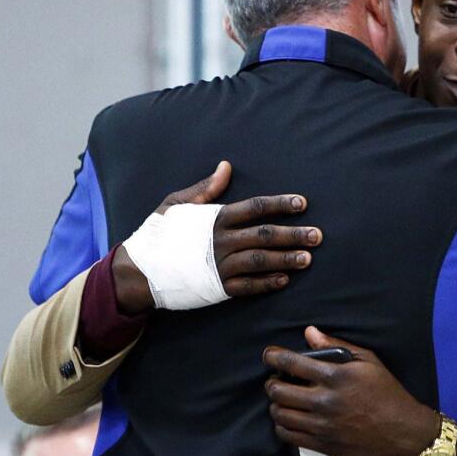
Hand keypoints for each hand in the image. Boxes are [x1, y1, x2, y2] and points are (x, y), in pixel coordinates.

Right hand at [112, 161, 323, 313]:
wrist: (138, 270)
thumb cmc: (159, 234)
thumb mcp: (177, 204)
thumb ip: (206, 188)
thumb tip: (226, 167)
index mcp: (215, 218)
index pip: (254, 208)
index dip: (279, 205)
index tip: (302, 204)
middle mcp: (221, 241)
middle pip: (264, 235)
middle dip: (294, 234)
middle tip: (318, 235)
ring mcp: (220, 266)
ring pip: (260, 261)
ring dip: (286, 259)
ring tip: (308, 258)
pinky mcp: (218, 288)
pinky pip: (248, 287)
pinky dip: (267, 283)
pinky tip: (285, 280)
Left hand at [263, 326, 440, 455]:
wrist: (402, 431)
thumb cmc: (387, 393)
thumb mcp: (369, 361)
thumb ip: (337, 346)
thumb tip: (310, 332)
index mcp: (336, 376)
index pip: (292, 363)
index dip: (273, 357)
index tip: (268, 355)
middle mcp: (325, 401)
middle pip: (279, 391)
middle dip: (272, 383)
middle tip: (275, 381)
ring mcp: (322, 425)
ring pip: (280, 415)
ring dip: (276, 405)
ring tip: (282, 401)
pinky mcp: (323, 445)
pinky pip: (289, 437)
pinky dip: (282, 427)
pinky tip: (289, 421)